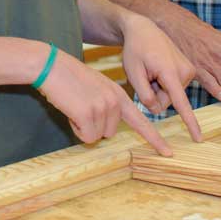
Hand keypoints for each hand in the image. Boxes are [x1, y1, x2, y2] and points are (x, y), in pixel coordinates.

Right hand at [39, 48, 172, 155]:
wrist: (52, 67)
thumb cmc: (70, 79)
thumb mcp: (98, 88)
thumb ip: (109, 105)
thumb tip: (107, 130)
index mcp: (120, 95)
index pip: (141, 121)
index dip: (155, 139)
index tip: (168, 153)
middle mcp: (116, 101)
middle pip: (109, 133)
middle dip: (94, 126)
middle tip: (81, 106)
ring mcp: (103, 107)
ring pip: (96, 137)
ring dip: (83, 127)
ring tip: (75, 105)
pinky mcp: (88, 113)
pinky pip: (85, 137)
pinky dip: (76, 128)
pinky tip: (71, 110)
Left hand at [120, 13, 201, 141]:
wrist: (144, 29)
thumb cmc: (136, 50)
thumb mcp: (133, 73)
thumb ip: (145, 95)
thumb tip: (157, 110)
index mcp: (171, 72)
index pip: (182, 103)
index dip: (190, 123)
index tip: (199, 138)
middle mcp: (185, 71)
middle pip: (168, 101)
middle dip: (154, 94)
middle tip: (145, 74)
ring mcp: (189, 70)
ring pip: (171, 96)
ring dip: (158, 88)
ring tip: (151, 69)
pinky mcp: (189, 71)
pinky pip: (174, 88)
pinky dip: (163, 83)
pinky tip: (157, 69)